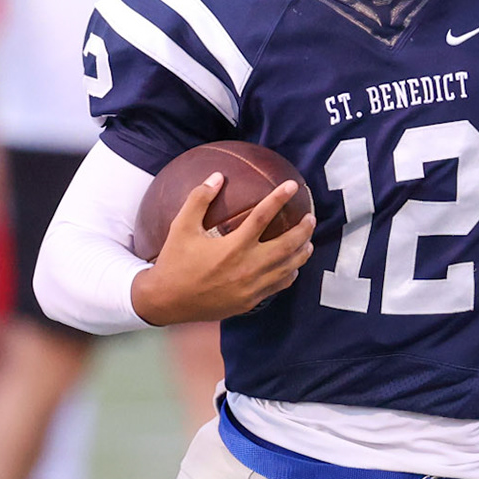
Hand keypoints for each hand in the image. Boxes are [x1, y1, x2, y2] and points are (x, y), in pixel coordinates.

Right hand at [131, 174, 315, 325]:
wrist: (167, 302)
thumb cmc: (175, 262)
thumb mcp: (181, 227)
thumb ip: (199, 199)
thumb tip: (217, 176)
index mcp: (233, 247)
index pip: (263, 217)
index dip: (279, 198)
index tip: (292, 186)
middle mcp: (248, 267)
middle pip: (288, 245)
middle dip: (303, 230)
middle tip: (310, 217)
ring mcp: (252, 287)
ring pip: (289, 268)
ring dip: (302, 252)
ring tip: (308, 241)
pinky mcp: (251, 301)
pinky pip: (279, 285)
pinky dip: (290, 274)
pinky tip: (292, 267)